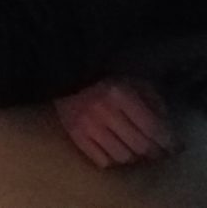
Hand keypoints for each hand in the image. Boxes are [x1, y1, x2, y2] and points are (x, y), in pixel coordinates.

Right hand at [54, 77, 179, 167]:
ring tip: (135, 150)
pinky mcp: (75, 136)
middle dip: (153, 152)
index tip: (175, 147)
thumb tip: (167, 129)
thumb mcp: (134, 84)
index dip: (168, 142)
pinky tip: (115, 151)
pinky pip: (102, 161)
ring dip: (133, 157)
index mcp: (120, 95)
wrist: (67, 81)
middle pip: (140, 146)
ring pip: (122, 157)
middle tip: (157, 151)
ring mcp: (88, 125)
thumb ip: (153, 103)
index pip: (152, 128)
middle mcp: (104, 111)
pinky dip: (113, 160)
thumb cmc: (106, 82)